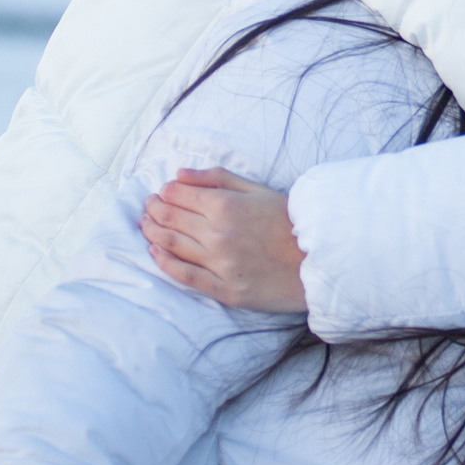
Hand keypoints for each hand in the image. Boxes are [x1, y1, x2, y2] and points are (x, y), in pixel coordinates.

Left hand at [143, 167, 308, 313]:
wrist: (319, 259)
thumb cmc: (290, 221)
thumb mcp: (258, 189)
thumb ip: (217, 179)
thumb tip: (179, 174)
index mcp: (226, 206)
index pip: (178, 195)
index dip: (165, 192)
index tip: (162, 192)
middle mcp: (217, 234)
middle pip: (170, 219)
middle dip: (154, 209)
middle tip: (148, 206)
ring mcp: (219, 264)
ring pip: (171, 246)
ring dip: (152, 233)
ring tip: (146, 225)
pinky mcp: (224, 289)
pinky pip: (184, 276)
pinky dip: (165, 263)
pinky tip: (155, 253)